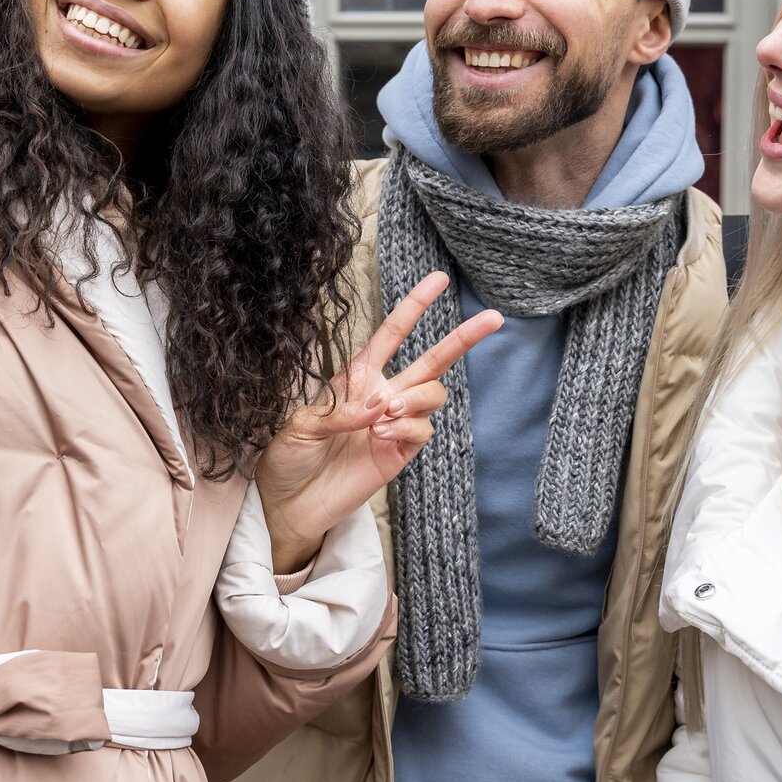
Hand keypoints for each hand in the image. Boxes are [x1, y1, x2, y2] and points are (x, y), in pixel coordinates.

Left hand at [258, 273, 502, 571]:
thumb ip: (338, 410)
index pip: (392, 334)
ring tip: (383, 414)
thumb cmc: (288, 456)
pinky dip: (406, 426)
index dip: (415, 306)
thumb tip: (377, 406)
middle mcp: (382, 394)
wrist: (290, 502)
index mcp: (357, 376)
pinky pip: (422, 429)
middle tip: (493, 318)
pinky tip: (380, 435)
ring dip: (415, 397)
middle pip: (433, 359)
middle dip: (463, 337)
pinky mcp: (400, 452)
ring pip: (432, 393)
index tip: (439, 279)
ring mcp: (394, 424)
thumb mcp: (299, 424)